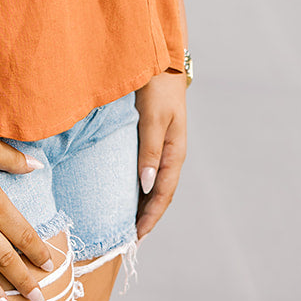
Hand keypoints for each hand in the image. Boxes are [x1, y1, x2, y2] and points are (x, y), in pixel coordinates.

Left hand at [135, 71, 186, 240]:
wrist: (159, 60)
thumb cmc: (156, 87)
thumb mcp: (153, 118)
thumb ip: (150, 151)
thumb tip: (145, 186)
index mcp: (175, 152)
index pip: (163, 194)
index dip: (150, 218)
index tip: (135, 239)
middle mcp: (170, 153)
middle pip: (159, 194)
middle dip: (146, 218)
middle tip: (127, 240)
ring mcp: (162, 146)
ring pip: (153, 184)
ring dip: (142, 204)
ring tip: (126, 223)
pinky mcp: (152, 138)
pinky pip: (147, 170)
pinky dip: (138, 187)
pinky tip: (126, 192)